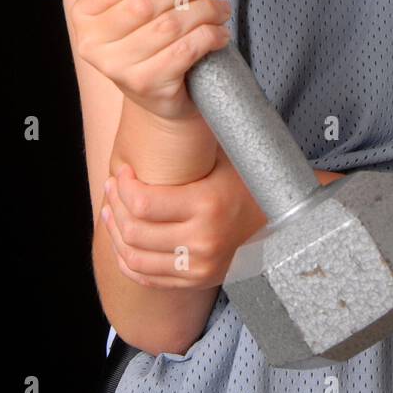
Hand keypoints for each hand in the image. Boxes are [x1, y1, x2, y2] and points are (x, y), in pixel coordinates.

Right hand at [69, 0, 230, 121]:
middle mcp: (91, 41)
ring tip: (219, 7)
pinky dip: (208, 36)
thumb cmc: (151, 32)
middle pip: (144, 3)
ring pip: (168, 26)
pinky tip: (219, 33)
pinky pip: (183, 51)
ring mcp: (115, 66)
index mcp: (84, 11)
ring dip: (204, 11)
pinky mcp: (144, 84)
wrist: (159, 91)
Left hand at [100, 147, 266, 289]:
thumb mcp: (227, 161)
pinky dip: (126, 259)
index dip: (123, 186)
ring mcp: (198, 267)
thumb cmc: (250, 187)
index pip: (143, 203)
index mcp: (206, 206)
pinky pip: (145, 277)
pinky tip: (121, 239)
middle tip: (112, 187)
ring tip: (111, 211)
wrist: (281, 228)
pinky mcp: (195, 282)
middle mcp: (201, 241)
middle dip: (115, 205)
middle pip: (134, 231)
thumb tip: (168, 110)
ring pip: (134, 257)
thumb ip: (196, 145)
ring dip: (114, 232)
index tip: (123, 171)